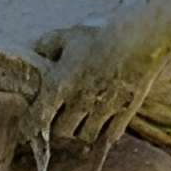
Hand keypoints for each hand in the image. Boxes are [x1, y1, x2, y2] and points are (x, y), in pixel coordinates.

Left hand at [35, 21, 159, 155]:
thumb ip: (48, 45)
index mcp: (61, 85)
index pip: (38, 118)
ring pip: (86, 137)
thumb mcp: (70, 35)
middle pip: (62, 132)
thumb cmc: (101, 34)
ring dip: (81, 133)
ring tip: (80, 127)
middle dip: (58, 130)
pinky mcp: (125, 112)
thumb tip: (34, 51)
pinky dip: (105, 135)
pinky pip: (111, 136)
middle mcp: (80, 102)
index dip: (31, 128)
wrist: (141, 38)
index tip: (29, 131)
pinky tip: (103, 128)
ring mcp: (104, 110)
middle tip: (58, 124)